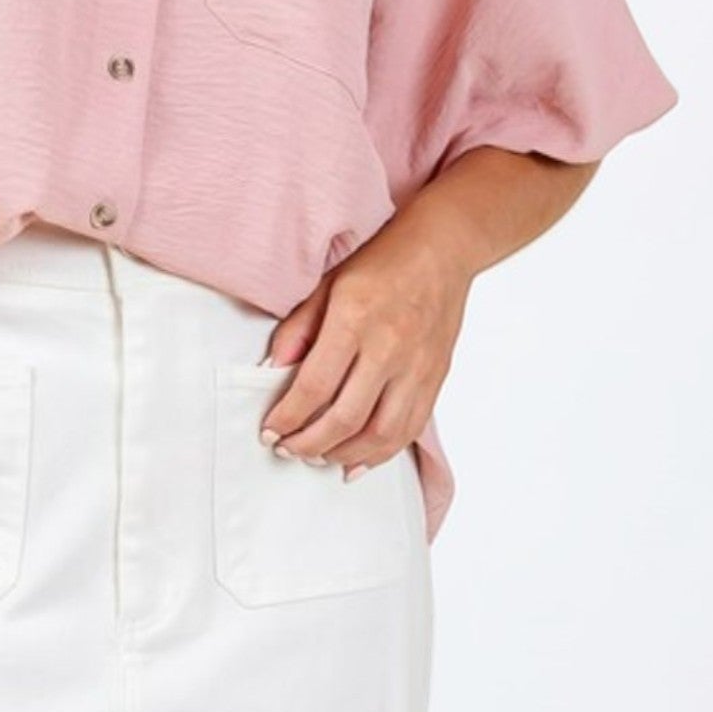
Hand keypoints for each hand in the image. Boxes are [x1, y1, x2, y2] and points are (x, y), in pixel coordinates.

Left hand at [257, 226, 470, 479]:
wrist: (443, 250)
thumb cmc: (381, 262)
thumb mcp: (327, 283)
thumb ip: (298, 329)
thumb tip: (272, 370)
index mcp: (354, 318)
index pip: (315, 385)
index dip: (288, 416)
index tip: (269, 431)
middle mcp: (388, 347)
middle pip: (345, 417)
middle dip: (309, 443)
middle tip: (287, 449)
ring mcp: (416, 367)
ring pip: (381, 433)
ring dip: (344, 455)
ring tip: (317, 457)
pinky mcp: (435, 378)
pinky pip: (409, 429)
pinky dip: (381, 453)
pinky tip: (357, 462)